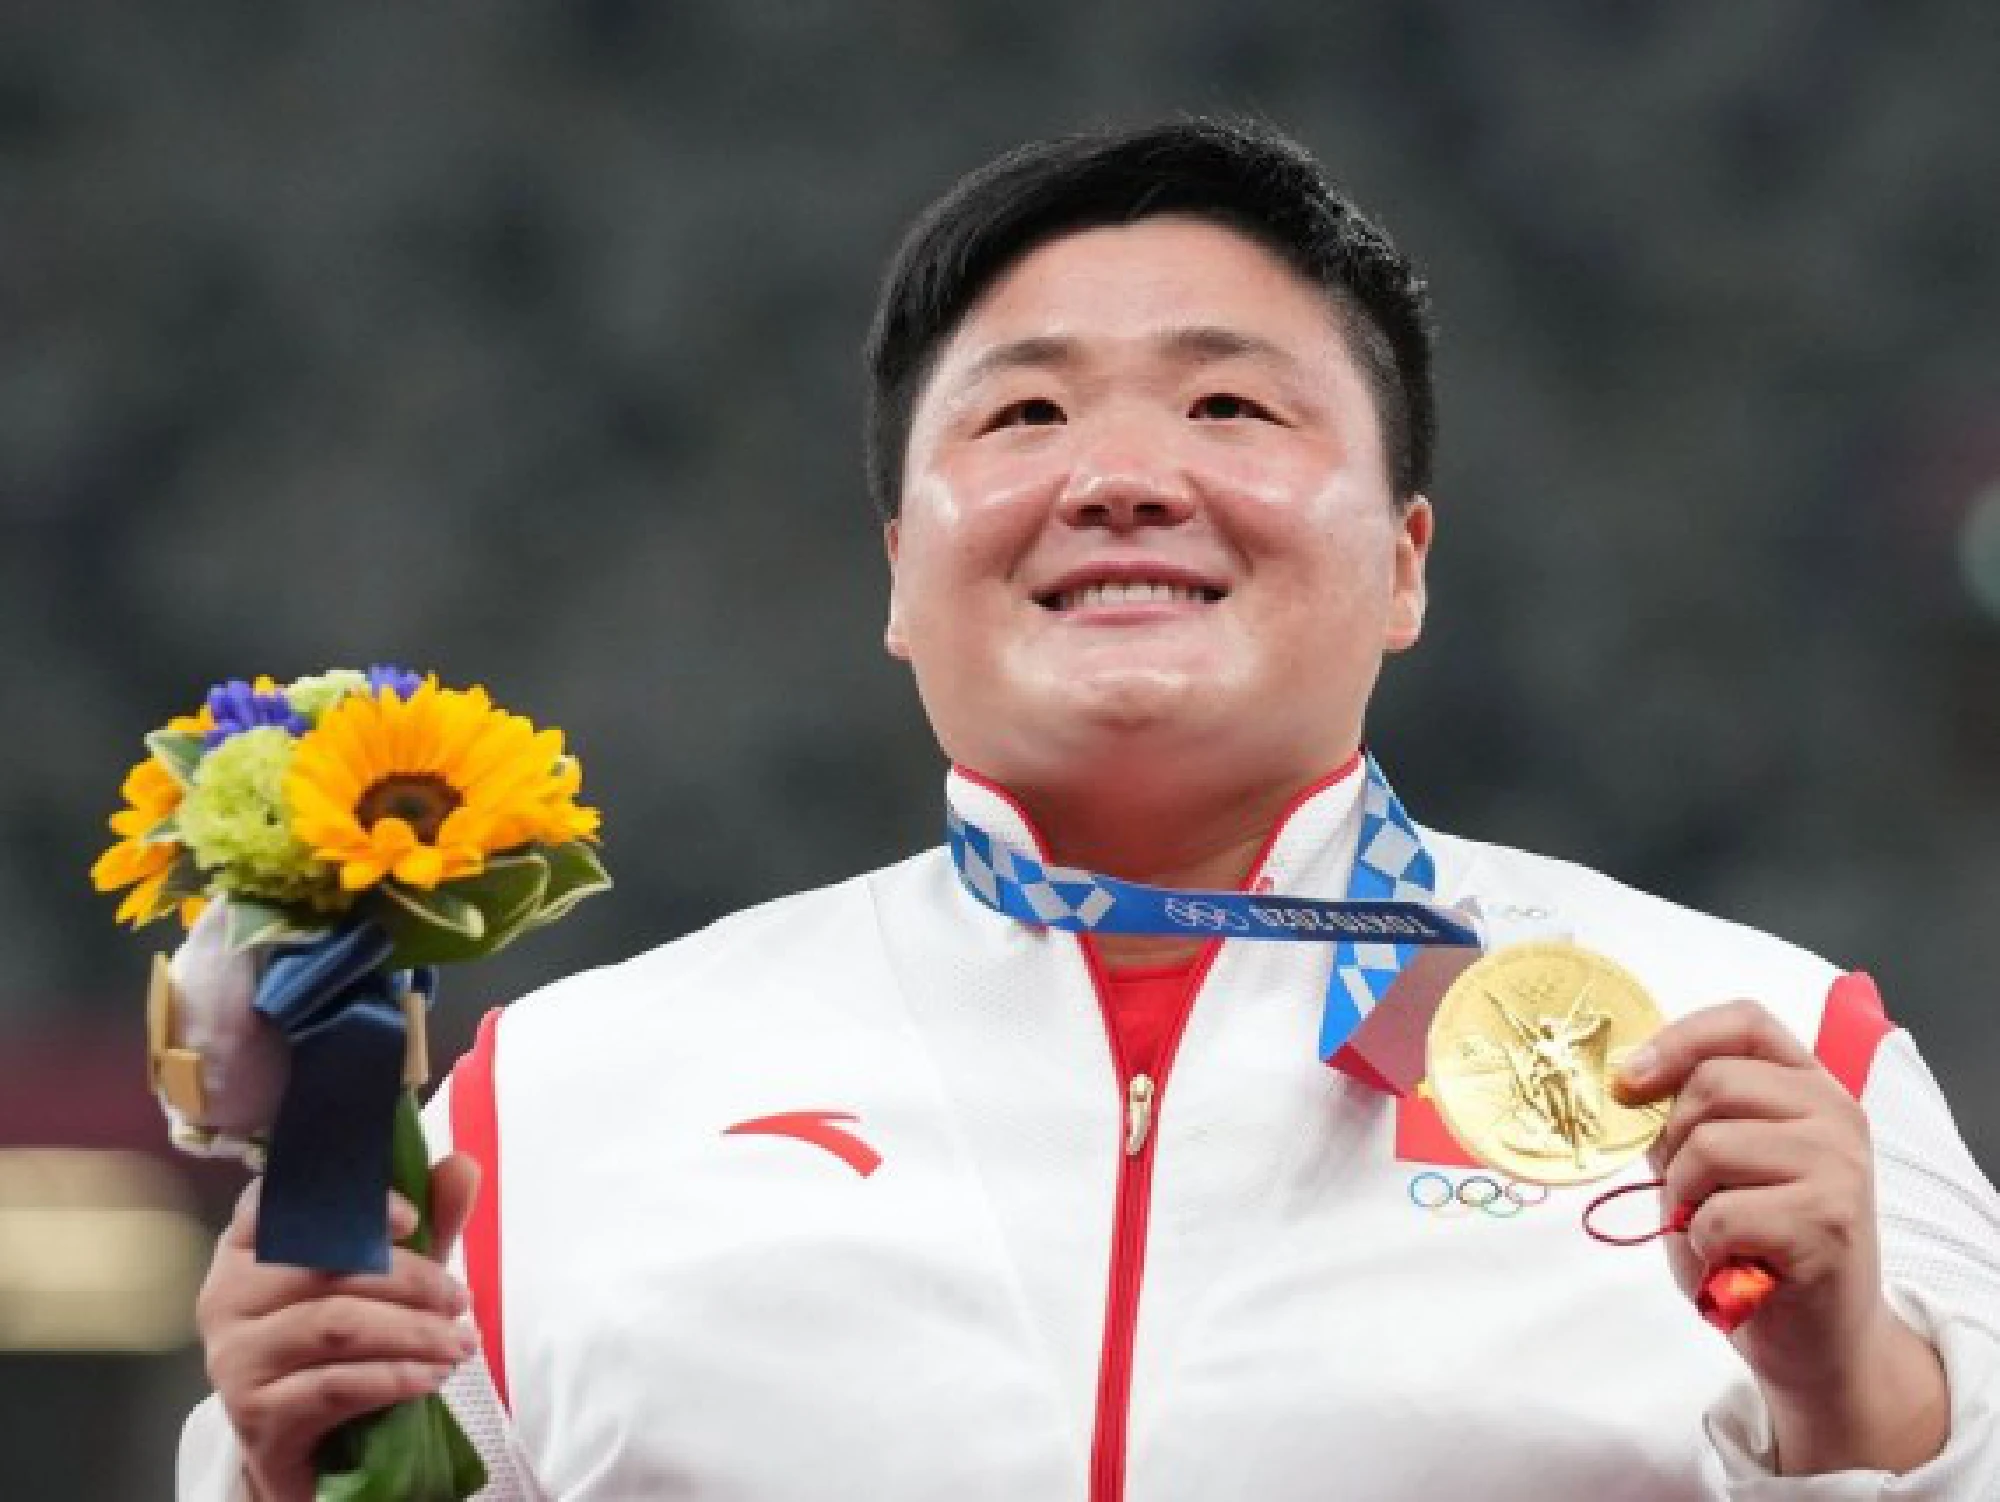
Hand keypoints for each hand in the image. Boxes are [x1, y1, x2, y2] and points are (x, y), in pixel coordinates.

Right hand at [196, 1155, 481, 1501]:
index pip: (278, 1200)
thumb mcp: (389, 1276)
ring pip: (337, 1324)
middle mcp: (229, 1292)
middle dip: (412, 1279)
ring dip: (414, 1331)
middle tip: (460, 1299)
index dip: (346, 1202)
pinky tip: (433, 1376)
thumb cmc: (344, 1342)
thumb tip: (462, 1165)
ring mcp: (235, 1355)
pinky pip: (336, 1384)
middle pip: (327, 1266)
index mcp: (251, 1244)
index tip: (409, 1219)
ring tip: (460, 1342)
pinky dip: (396, 1377)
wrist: (308, 1443)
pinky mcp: (254, 1412)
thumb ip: (425, 1221)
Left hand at [1615, 1000, 1946, 1474]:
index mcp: (1809, 1086)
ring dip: (1686, 1197)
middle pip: (1711, 1085)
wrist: (1818, 1341)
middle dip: (1672, 1142)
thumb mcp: (1713, 1166)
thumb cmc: (1754, 1245)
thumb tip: (1624, 1080)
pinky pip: (1720, 1213)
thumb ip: (1684, 1118)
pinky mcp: (1827, 1221)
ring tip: (1717, 1227)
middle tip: (1690, 1192)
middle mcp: (1835, 1114)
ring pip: (1709, 1146)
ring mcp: (1839, 1165)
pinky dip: (1705, 1242)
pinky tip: (1735, 1259)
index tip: (1630, 1079)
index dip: (1678, 1038)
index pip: (1744, 1022)